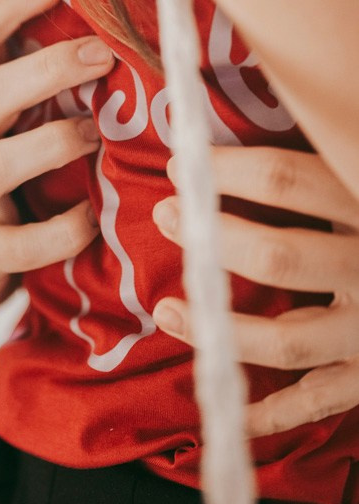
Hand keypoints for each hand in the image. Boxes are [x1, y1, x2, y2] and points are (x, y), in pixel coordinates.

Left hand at [151, 145, 358, 435]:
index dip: (226, 171)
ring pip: (287, 339)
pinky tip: (223, 411)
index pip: (287, 180)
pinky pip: (317, 402)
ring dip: (218, 329)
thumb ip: (319, 164)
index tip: (180, 162)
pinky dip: (269, 414)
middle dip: (212, 238)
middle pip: (280, 255)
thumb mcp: (357, 179)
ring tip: (167, 310)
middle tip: (164, 215)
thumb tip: (266, 89)